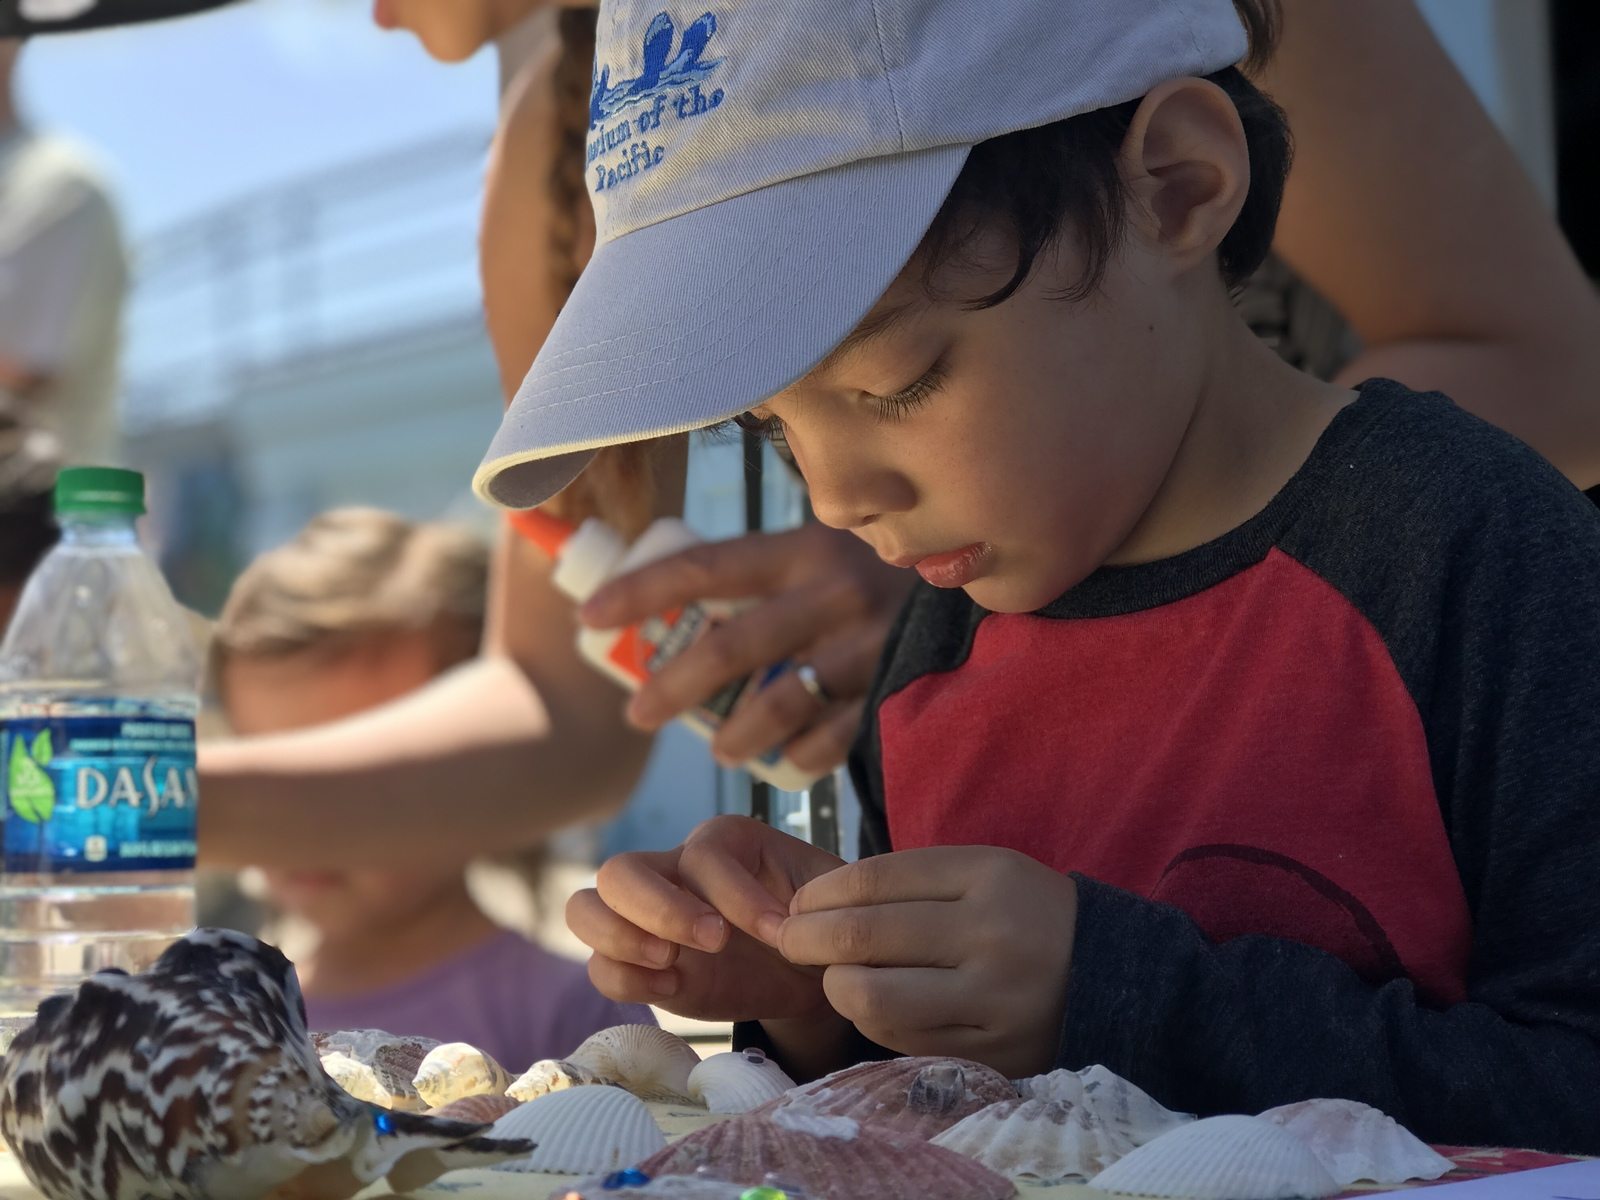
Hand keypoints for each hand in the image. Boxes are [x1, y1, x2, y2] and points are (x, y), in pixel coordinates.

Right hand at [566, 815, 844, 1022]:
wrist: (811, 968)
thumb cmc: (819, 919)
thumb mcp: (829, 898)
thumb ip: (816, 898)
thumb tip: (790, 919)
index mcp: (722, 842)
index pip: (702, 855)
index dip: (737, 895)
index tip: (779, 931)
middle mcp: (672, 870)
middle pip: (620, 871)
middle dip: (660, 909)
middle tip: (715, 942)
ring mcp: (647, 918)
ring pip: (585, 908)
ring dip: (620, 939)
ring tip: (673, 966)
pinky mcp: (641, 965)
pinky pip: (600, 967)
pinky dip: (625, 980)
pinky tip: (675, 990)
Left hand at [580, 524, 914, 773]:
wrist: (985, 592)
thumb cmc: (878, 578)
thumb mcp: (825, 553)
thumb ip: (766, 573)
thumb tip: (666, 595)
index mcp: (803, 548)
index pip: (705, 566)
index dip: (640, 591)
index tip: (589, 616)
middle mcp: (835, 591)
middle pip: (732, 645)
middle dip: (673, 686)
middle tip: (639, 713)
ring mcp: (869, 644)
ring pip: (780, 702)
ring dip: (734, 734)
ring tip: (717, 749)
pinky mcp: (897, 691)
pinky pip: (832, 737)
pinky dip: (800, 755)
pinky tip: (786, 760)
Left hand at [778, 847, 1078, 1077]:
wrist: (1109, 973)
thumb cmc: (1022, 912)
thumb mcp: (980, 872)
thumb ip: (905, 882)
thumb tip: (813, 904)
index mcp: (987, 876)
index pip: (873, 880)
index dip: (820, 893)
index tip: (798, 902)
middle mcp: (991, 936)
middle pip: (863, 936)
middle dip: (806, 938)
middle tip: (788, 939)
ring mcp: (992, 1001)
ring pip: (873, 998)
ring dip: (836, 986)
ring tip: (834, 976)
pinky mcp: (991, 1053)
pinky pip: (903, 1039)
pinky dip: (874, 1020)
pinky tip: (874, 1003)